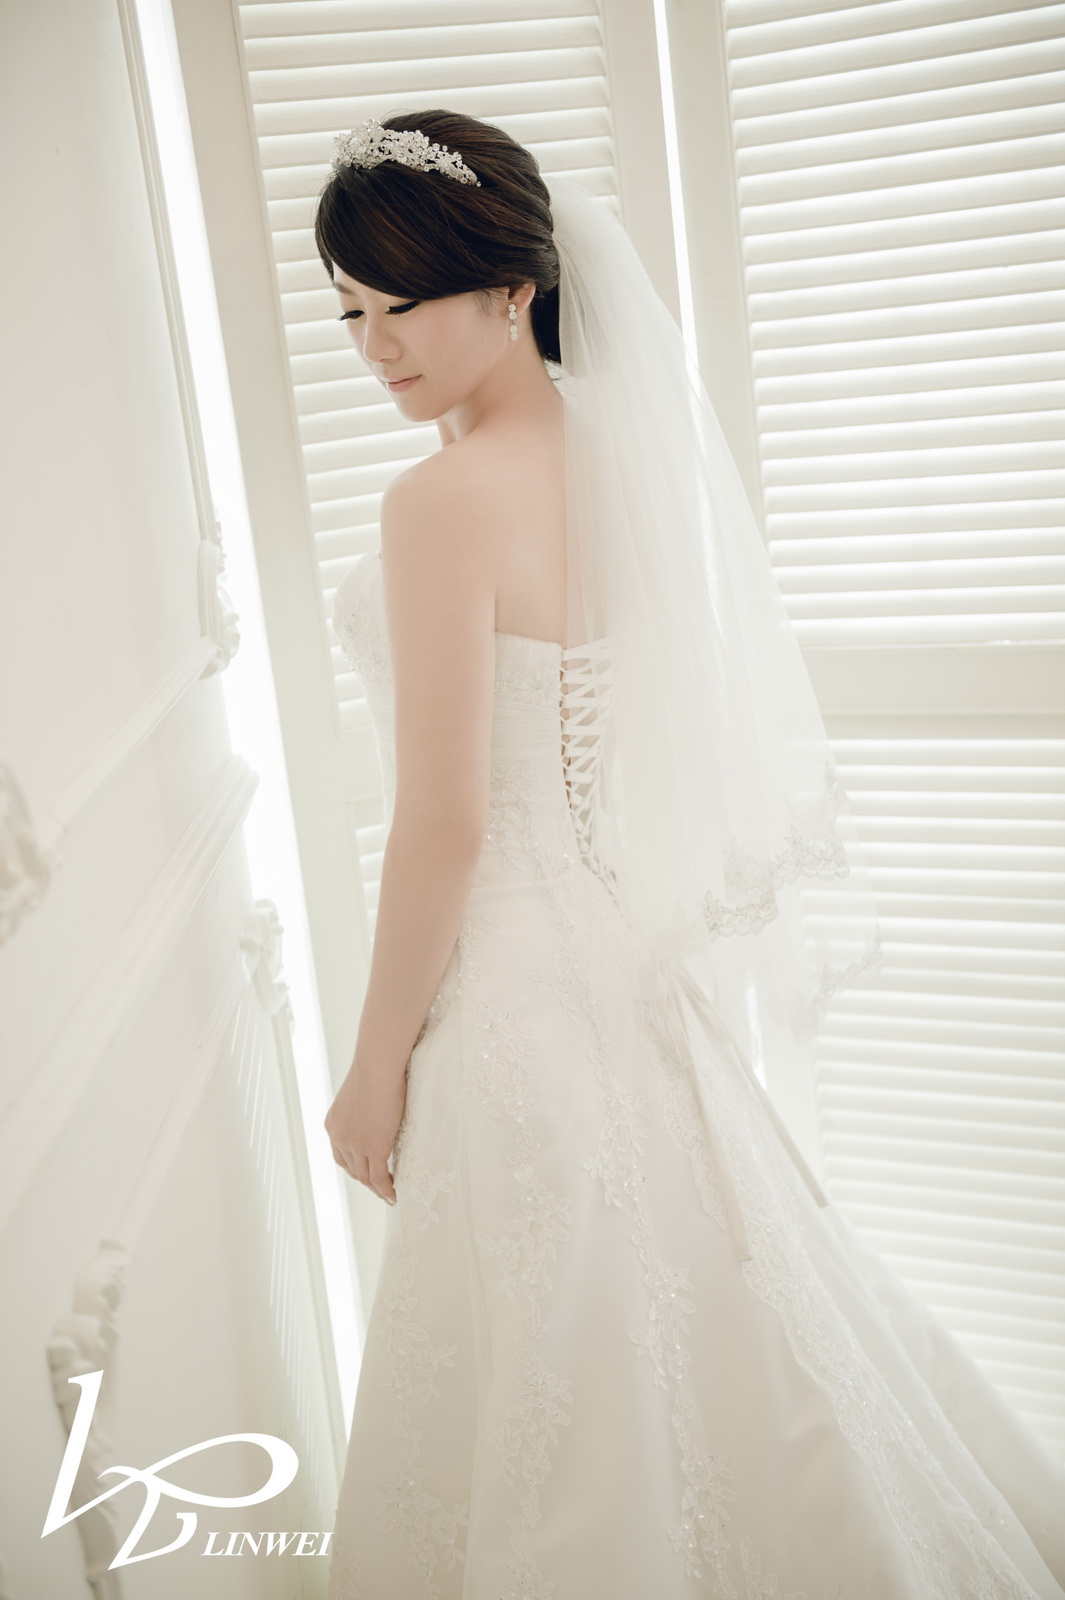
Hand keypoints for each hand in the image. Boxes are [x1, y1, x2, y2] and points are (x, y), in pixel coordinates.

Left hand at [324, 1057, 406, 1204]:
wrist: (377, 1067)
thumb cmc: (375, 1070)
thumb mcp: (360, 1095)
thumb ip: (362, 1110)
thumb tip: (376, 1110)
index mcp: (333, 1124)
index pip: (340, 1155)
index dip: (353, 1167)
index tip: (365, 1173)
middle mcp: (339, 1137)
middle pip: (351, 1169)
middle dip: (365, 1180)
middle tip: (380, 1188)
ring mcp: (355, 1145)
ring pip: (364, 1177)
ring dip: (377, 1189)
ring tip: (389, 1195)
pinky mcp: (373, 1147)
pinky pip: (379, 1177)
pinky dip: (386, 1189)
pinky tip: (393, 1194)